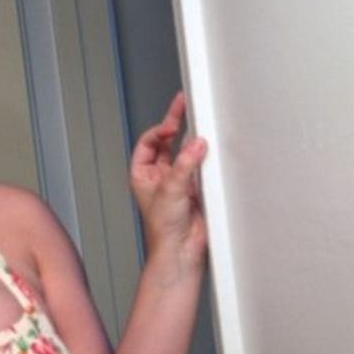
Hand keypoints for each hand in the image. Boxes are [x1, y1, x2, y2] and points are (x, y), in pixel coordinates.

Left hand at [130, 92, 206, 270]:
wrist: (181, 251)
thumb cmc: (163, 230)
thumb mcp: (171, 191)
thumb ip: (184, 165)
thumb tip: (196, 144)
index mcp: (142, 174)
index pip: (149, 142)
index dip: (160, 131)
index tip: (173, 126)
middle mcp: (160, 176)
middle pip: (167, 142)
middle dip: (175, 123)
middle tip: (184, 102)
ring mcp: (178, 180)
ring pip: (185, 152)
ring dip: (193, 139)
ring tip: (200, 119)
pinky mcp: (196, 187)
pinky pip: (201, 165)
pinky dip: (206, 155)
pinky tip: (210, 146)